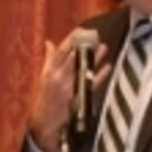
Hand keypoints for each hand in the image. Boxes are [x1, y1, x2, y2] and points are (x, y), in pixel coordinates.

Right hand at [25, 29, 109, 151]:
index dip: (70, 41)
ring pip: (83, 69)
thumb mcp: (43, 77)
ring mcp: (68, 87)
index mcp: (48, 72)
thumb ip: (49, 60)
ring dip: (95, 58)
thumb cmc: (44, 97)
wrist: (43, 121)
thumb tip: (49, 43)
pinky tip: (108, 67)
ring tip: (104, 47)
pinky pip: (91, 84)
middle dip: (84, 47)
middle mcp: (58, 78)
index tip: (80, 30)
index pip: (60, 52)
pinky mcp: (77, 97)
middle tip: (96, 36)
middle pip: (73, 58)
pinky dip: (100, 75)